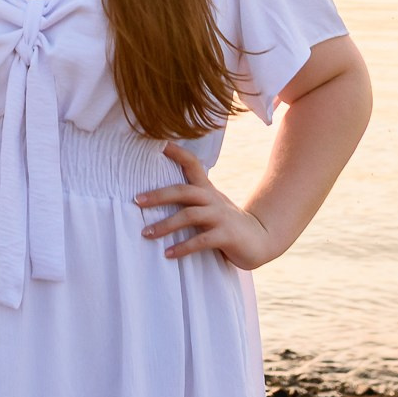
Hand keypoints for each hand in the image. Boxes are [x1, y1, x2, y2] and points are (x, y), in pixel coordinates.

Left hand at [136, 143, 281, 269]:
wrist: (261, 240)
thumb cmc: (226, 223)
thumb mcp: (209, 206)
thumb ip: (189, 200)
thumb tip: (152, 196)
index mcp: (206, 190)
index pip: (192, 164)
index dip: (176, 152)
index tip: (158, 142)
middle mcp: (212, 199)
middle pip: (183, 191)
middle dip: (158, 195)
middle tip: (136, 200)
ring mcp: (221, 217)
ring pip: (189, 215)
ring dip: (165, 225)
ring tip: (146, 233)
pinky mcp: (227, 236)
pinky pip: (201, 241)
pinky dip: (183, 247)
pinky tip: (168, 254)